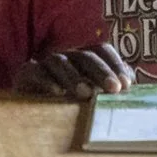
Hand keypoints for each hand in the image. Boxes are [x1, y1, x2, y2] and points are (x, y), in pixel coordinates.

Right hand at [13, 44, 138, 98]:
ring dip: (74, 77)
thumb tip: (130, 78)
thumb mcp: (89, 91)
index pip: (101, 51)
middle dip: (101, 72)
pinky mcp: (26, 72)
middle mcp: (67, 55)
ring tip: (85, 93)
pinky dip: (47, 81)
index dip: (114, 64)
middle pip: (85, 56)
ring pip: (60, 62)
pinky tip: (57, 93)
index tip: (126, 84)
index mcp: (83, 57)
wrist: (29, 105)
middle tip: (114, 89)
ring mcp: (45, 62)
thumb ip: (109, 83)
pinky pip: (35, 72)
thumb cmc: (64, 98)